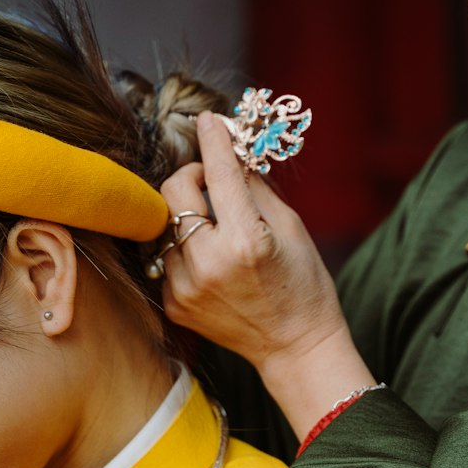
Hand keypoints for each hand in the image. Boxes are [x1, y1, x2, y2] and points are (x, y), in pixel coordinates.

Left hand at [160, 112, 373, 437]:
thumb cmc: (302, 284)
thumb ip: (255, 188)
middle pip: (173, 192)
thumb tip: (231, 153)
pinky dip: (185, 249)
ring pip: (165, 225)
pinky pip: (166, 257)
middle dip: (191, 177)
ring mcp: (186, 288)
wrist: (294, 347)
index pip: (218, 175)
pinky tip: (211, 263)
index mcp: (245, 241)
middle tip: (212, 183)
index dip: (213, 141)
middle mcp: (209, 264)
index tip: (208, 121)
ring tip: (215, 232)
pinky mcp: (174, 304)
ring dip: (187, 217)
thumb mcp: (291, 228)